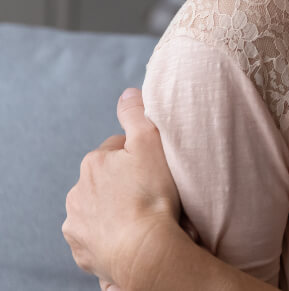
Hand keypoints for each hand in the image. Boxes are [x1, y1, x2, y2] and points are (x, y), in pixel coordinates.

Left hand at [63, 88, 183, 288]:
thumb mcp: (151, 143)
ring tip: (142, 219)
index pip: (117, 150)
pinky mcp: (82, 249)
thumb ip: (137, 114)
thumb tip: (128, 92)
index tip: (156, 169)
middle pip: (105, 181)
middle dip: (123, 185)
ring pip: (99, 209)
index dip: (139, 157)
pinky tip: (131, 237)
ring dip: (115, 211)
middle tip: (152, 194)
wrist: (144, 249)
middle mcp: (78, 191)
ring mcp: (78, 222)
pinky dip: (110, 237)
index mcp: (94, 163)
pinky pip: (97, 238)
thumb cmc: (152, 196)